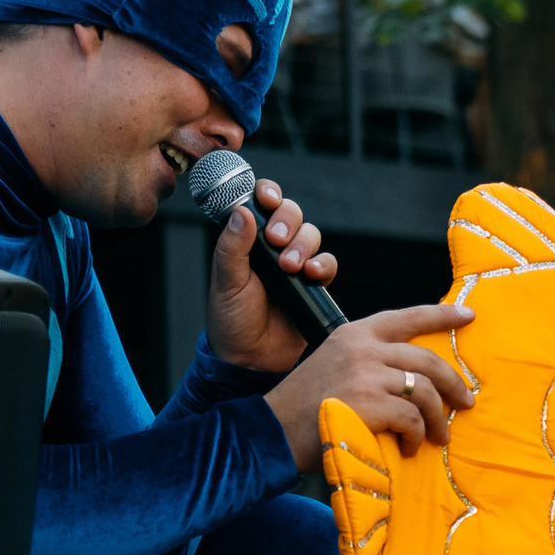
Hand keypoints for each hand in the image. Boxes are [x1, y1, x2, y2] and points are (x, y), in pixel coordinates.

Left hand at [208, 177, 338, 371]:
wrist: (252, 360)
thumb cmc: (231, 321)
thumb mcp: (225, 282)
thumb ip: (232, 247)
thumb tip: (242, 212)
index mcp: (247, 241)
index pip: (261, 205)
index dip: (268, 194)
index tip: (267, 199)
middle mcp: (273, 248)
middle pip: (292, 214)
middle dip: (288, 221)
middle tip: (276, 239)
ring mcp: (296, 265)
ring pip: (312, 236)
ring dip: (303, 245)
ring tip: (290, 266)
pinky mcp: (315, 285)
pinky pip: (328, 263)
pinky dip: (323, 264)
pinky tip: (311, 275)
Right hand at [265, 302, 475, 473]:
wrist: (273, 431)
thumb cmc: (305, 406)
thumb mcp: (334, 364)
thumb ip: (369, 359)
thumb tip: (414, 374)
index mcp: (355, 334)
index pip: (407, 316)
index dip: (442, 315)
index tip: (468, 316)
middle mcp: (364, 348)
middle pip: (428, 358)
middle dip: (454, 384)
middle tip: (465, 403)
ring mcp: (367, 374)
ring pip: (425, 391)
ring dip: (437, 419)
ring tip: (438, 436)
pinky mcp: (370, 403)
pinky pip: (412, 418)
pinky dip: (417, 436)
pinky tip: (410, 447)